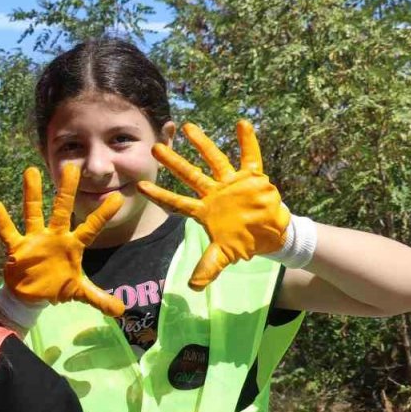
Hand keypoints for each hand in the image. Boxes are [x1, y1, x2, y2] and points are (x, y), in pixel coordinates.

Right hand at [0, 163, 125, 316]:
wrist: (31, 295)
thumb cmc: (56, 286)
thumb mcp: (79, 292)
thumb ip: (99, 298)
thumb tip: (121, 310)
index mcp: (72, 245)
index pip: (91, 227)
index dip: (102, 214)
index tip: (117, 198)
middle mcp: (55, 236)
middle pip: (62, 210)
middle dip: (67, 190)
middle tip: (72, 168)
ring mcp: (35, 239)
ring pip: (34, 212)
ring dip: (32, 194)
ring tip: (31, 171)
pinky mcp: (18, 247)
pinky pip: (8, 232)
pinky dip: (0, 220)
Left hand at [140, 120, 289, 289]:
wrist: (270, 235)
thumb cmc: (243, 242)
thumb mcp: (223, 256)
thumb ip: (208, 267)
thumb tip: (193, 287)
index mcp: (203, 210)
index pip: (175, 202)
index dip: (159, 195)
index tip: (140, 185)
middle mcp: (213, 193)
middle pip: (189, 175)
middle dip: (173, 162)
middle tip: (155, 147)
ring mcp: (231, 183)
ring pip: (214, 160)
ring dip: (202, 144)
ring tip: (187, 126)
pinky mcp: (251, 177)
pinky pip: (249, 156)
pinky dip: (247, 141)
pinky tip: (242, 124)